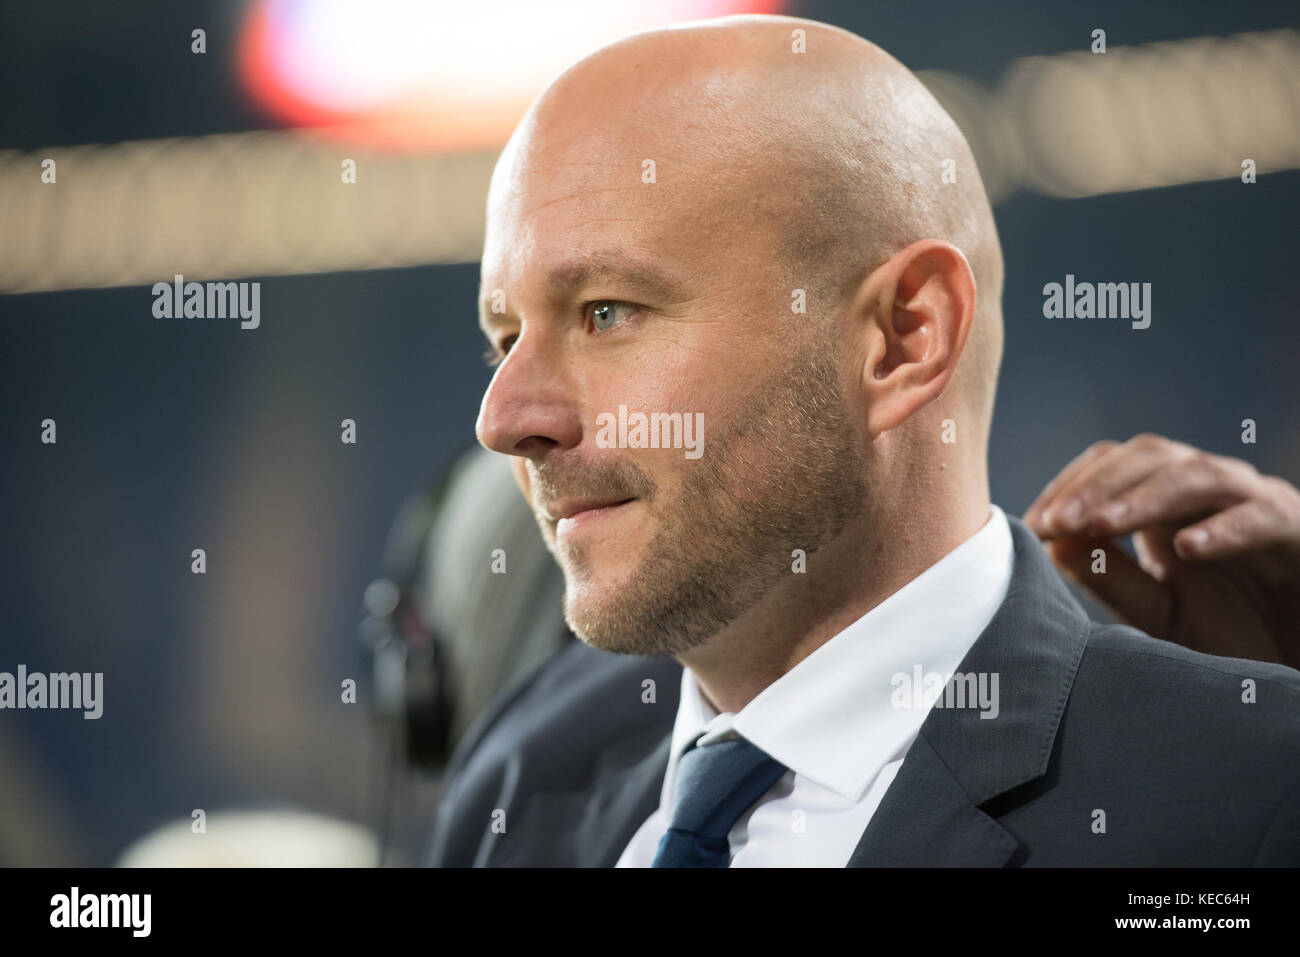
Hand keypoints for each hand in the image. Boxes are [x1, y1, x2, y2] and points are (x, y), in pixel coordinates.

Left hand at [1024, 434, 1299, 668]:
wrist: (1299, 661)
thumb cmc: (1238, 632)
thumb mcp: (1161, 614)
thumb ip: (1112, 579)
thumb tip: (1053, 544)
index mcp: (1168, 500)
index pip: (1111, 465)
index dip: (1071, 486)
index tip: (1035, 524)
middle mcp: (1210, 489)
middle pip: (1150, 455)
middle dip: (1097, 486)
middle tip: (1057, 521)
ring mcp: (1257, 501)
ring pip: (1199, 475)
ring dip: (1145, 498)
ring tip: (1101, 526)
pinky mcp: (1298, 528)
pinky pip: (1263, 515)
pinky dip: (1225, 529)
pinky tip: (1187, 548)